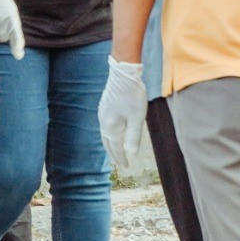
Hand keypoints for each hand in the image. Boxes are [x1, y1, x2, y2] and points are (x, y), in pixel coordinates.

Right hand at [99, 60, 149, 175]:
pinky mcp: (104, 107)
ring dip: (110, 144)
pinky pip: (105, 126)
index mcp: (111, 127)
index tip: (126, 166)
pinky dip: (109, 134)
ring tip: (116, 150)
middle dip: (114, 153)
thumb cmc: (132, 96)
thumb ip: (133, 137)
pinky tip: (114, 132)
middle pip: (107, 142)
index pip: (116, 147)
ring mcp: (102, 114)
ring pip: (105, 134)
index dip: (121, 158)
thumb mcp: (137, 118)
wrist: (123, 74)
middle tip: (120, 162)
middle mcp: (104, 122)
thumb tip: (132, 154)